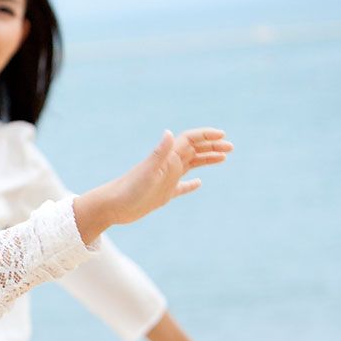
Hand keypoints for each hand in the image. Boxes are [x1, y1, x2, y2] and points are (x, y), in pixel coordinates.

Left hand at [74, 127, 231, 241]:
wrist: (110, 207)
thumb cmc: (128, 190)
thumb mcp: (147, 172)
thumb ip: (159, 153)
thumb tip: (169, 133)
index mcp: (166, 158)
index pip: (190, 140)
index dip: (206, 136)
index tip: (223, 137)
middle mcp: (167, 166)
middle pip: (194, 150)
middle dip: (212, 147)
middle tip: (230, 148)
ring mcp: (165, 180)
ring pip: (190, 165)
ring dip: (206, 160)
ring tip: (223, 159)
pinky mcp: (162, 194)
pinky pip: (180, 187)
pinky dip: (191, 185)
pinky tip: (199, 184)